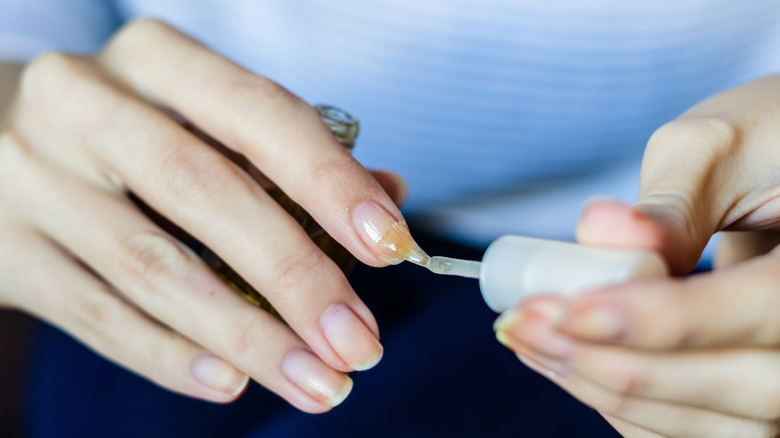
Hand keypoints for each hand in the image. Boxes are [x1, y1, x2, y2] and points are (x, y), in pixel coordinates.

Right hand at [0, 19, 407, 411]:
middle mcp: (85, 105)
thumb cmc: (132, 132)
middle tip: (359, 341)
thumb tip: (386, 199)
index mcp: (155, 60)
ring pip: (154, 268)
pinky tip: (230, 382)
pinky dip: (171, 355)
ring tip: (317, 381)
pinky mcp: (7, 252)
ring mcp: (34, 178)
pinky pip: (98, 315)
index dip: (331, 183)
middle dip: (297, 277)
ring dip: (248, 337)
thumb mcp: (203, 119)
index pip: (260, 115)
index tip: (391, 245)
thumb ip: (291, 155)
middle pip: (208, 196)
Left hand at [495, 74, 779, 436]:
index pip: (760, 309)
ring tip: (530, 338)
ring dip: (608, 389)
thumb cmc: (759, 142)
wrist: (779, 172)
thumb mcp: (717, 147)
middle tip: (527, 324)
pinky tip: (567, 361)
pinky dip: (626, 406)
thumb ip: (667, 202)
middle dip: (618, 365)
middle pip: (741, 388)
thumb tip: (599, 234)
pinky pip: (697, 425)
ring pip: (714, 421)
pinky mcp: (752, 388)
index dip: (663, 319)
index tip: (572, 310)